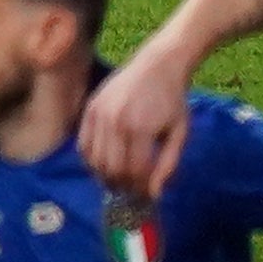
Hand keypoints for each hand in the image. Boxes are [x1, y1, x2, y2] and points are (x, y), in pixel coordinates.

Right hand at [78, 57, 191, 202]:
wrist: (157, 65)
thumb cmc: (173, 100)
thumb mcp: (179, 133)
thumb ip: (168, 164)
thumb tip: (155, 194)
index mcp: (141, 128)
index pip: (134, 171)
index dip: (140, 189)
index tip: (147, 196)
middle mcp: (115, 122)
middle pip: (112, 169)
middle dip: (122, 186)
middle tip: (131, 192)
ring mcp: (98, 115)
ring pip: (94, 160)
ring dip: (105, 176)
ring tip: (117, 181)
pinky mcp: (89, 110)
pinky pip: (83, 145)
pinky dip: (90, 161)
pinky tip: (102, 165)